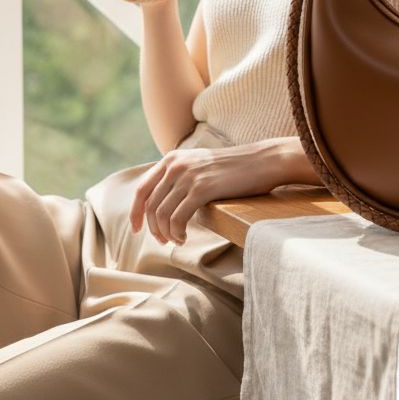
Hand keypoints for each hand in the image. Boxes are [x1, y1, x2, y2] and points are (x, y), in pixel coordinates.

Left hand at [129, 141, 289, 244]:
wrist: (263, 161)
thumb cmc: (236, 168)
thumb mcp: (201, 165)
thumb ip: (181, 177)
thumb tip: (165, 202)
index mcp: (172, 159)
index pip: (142, 189)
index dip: (136, 212)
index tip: (137, 229)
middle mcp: (175, 165)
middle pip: (151, 205)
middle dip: (154, 228)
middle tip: (164, 241)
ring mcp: (188, 176)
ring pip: (162, 214)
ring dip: (166, 233)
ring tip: (176, 241)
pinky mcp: (201, 189)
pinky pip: (177, 219)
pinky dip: (177, 233)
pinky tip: (183, 239)